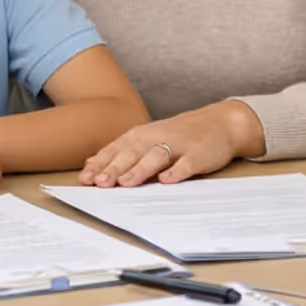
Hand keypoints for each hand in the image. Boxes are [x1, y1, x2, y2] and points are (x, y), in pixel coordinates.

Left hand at [79, 100, 264, 185]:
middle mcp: (157, 138)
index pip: (117, 150)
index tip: (85, 179)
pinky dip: (177, 171)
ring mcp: (179, 146)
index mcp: (142, 136)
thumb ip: (121, 152)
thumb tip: (90, 164)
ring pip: (157, 156)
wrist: (220, 123)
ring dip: (141, 169)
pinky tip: (167, 180)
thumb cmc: (179, 135)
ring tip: (127, 183)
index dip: (101, 164)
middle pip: (133, 152)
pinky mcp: (199, 155)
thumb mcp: (147, 139)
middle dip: (116, 167)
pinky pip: (187, 163)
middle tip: (101, 183)